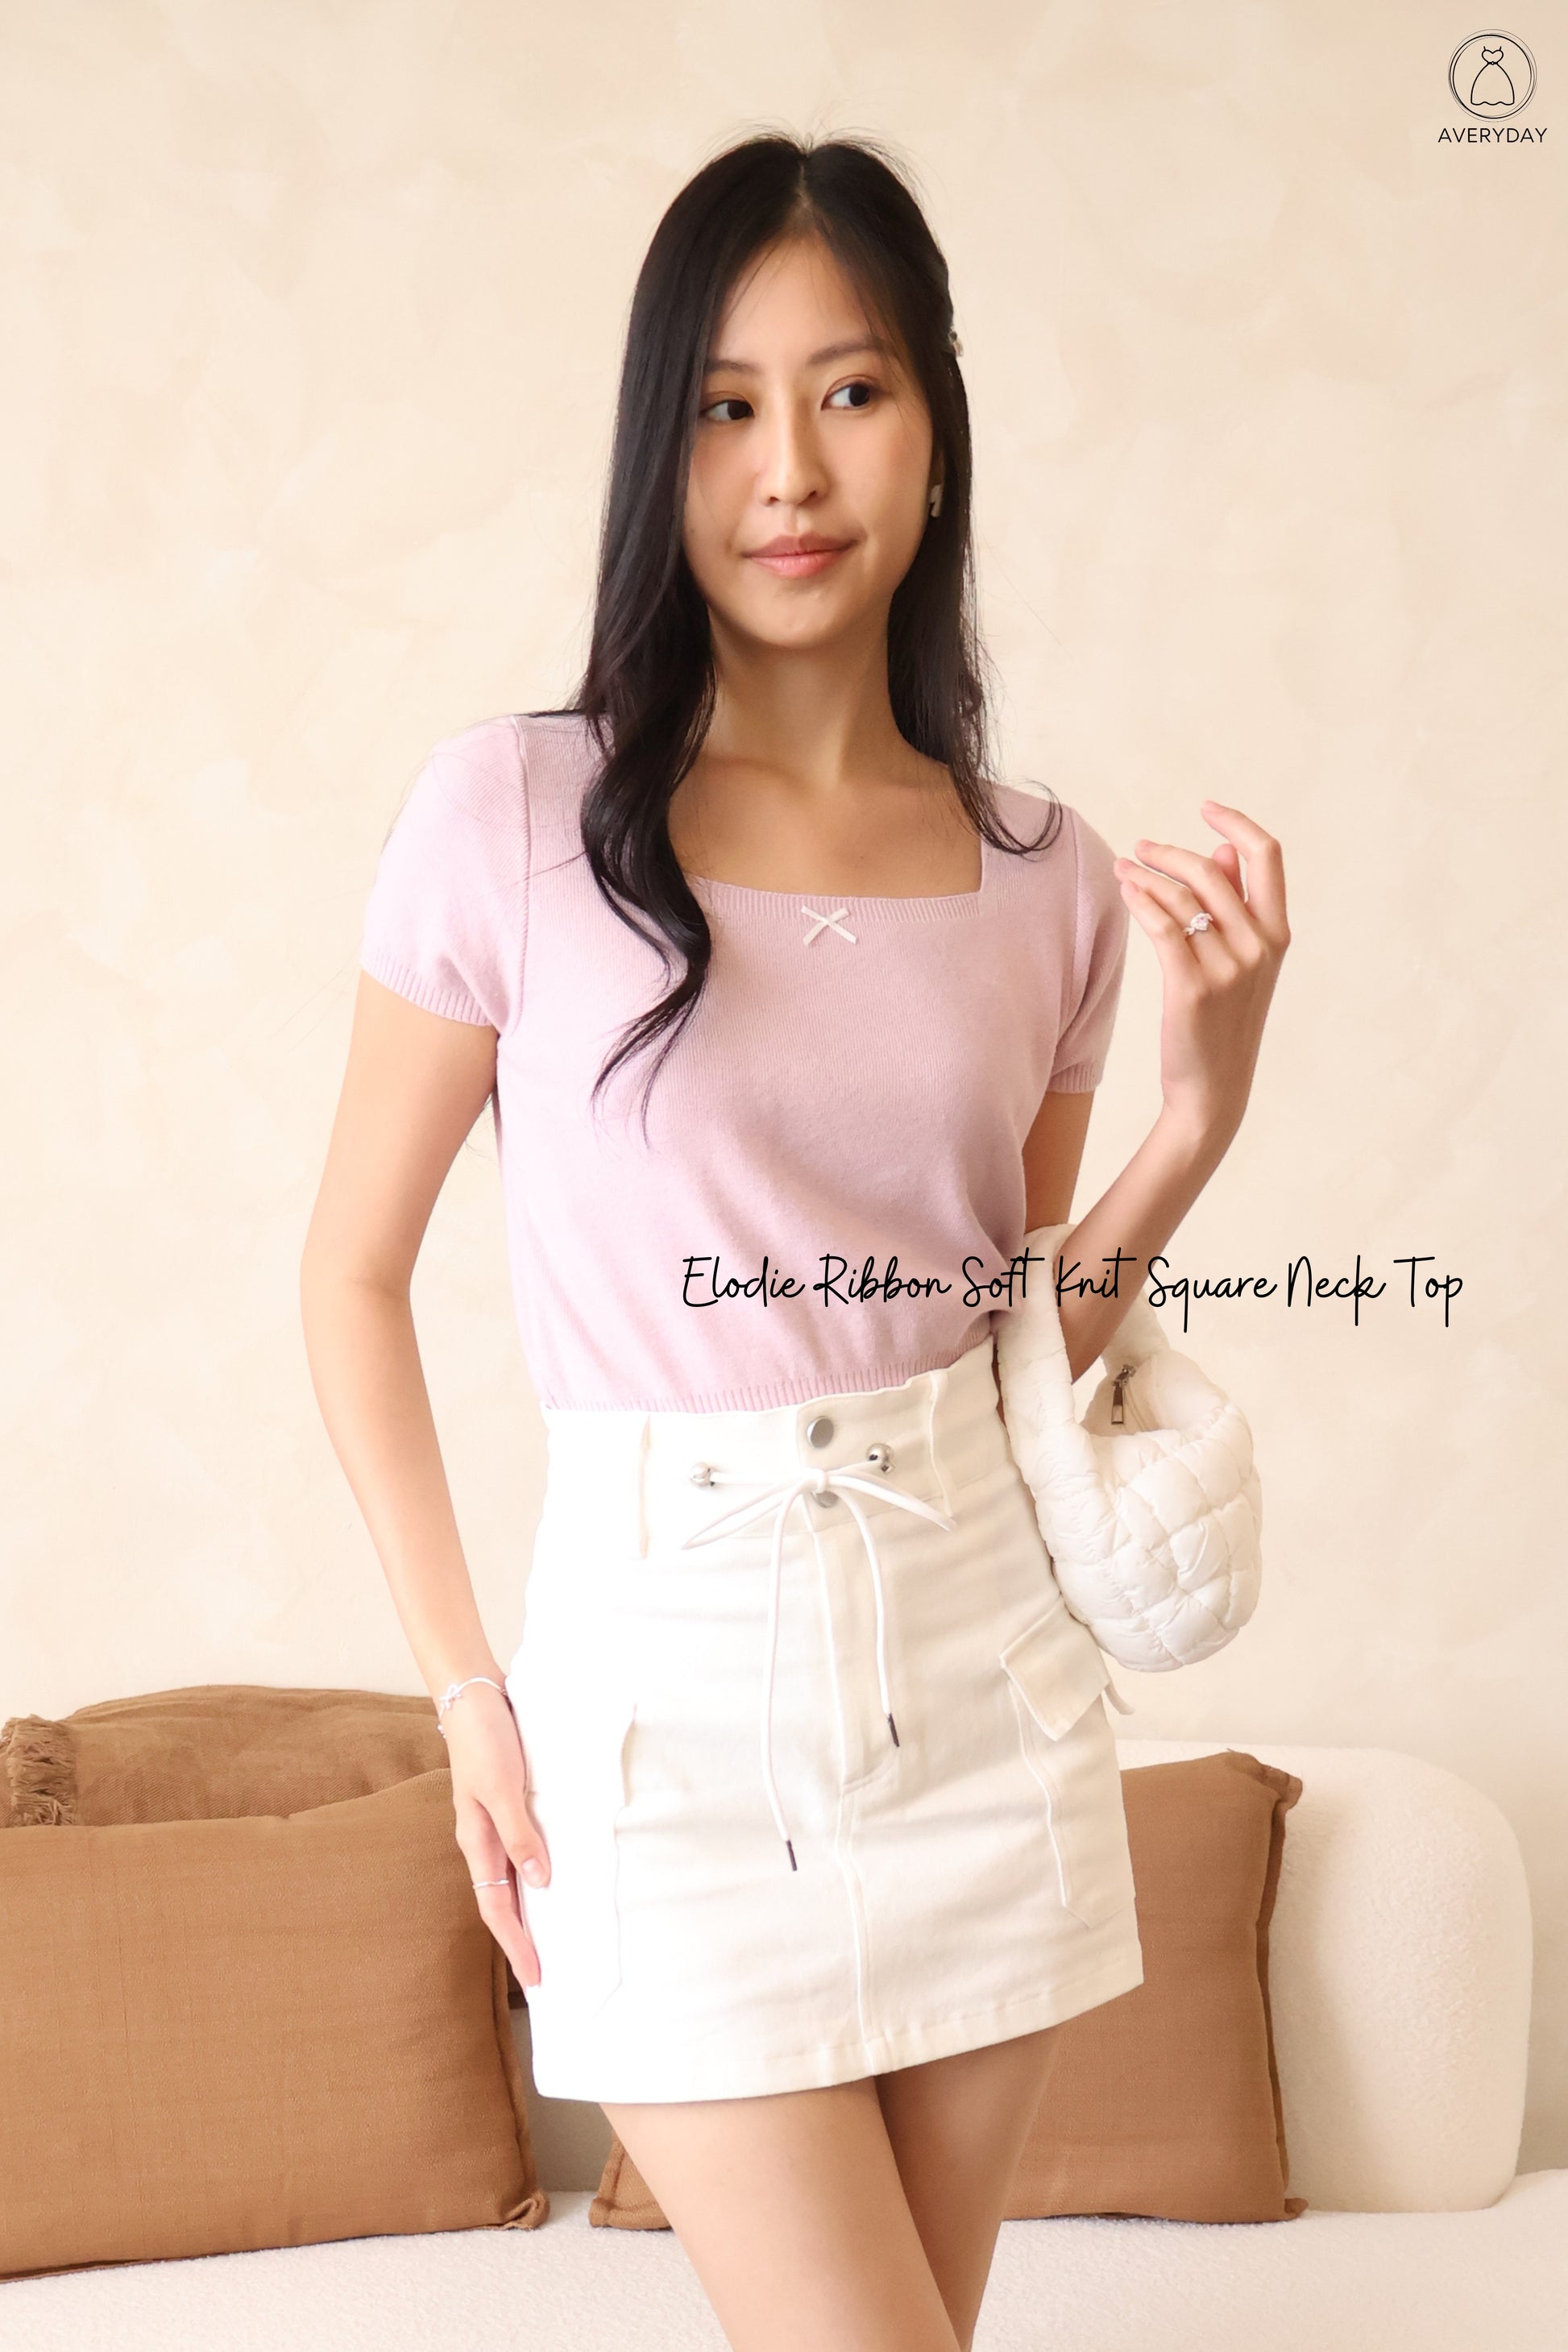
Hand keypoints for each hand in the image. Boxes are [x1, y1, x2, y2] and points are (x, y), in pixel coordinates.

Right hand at [441, 1680, 549, 1989]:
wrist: (475, 1695)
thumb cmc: (485, 1740)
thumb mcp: (502, 1788)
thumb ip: (520, 1833)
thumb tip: (541, 1882)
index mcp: (477, 1841)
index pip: (497, 1908)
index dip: (516, 1944)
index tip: (537, 1979)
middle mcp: (486, 1839)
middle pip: (504, 1902)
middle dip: (522, 1939)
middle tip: (547, 1974)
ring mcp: (499, 1823)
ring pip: (515, 1879)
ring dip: (532, 1910)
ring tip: (557, 1936)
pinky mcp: (513, 1804)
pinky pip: (526, 1849)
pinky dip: (540, 1872)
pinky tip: (560, 1876)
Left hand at [1113, 801, 1288, 1144]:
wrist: (1213, 1090)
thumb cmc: (1224, 1023)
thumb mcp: (1243, 964)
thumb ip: (1236, 907)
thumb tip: (1221, 852)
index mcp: (1277, 934)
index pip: (1268, 856)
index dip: (1236, 823)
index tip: (1205, 808)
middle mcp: (1259, 946)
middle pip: (1212, 870)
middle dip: (1170, 852)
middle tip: (1140, 848)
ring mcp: (1228, 968)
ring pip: (1182, 898)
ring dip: (1146, 876)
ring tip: (1123, 869)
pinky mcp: (1191, 988)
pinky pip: (1162, 927)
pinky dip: (1140, 901)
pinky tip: (1125, 892)